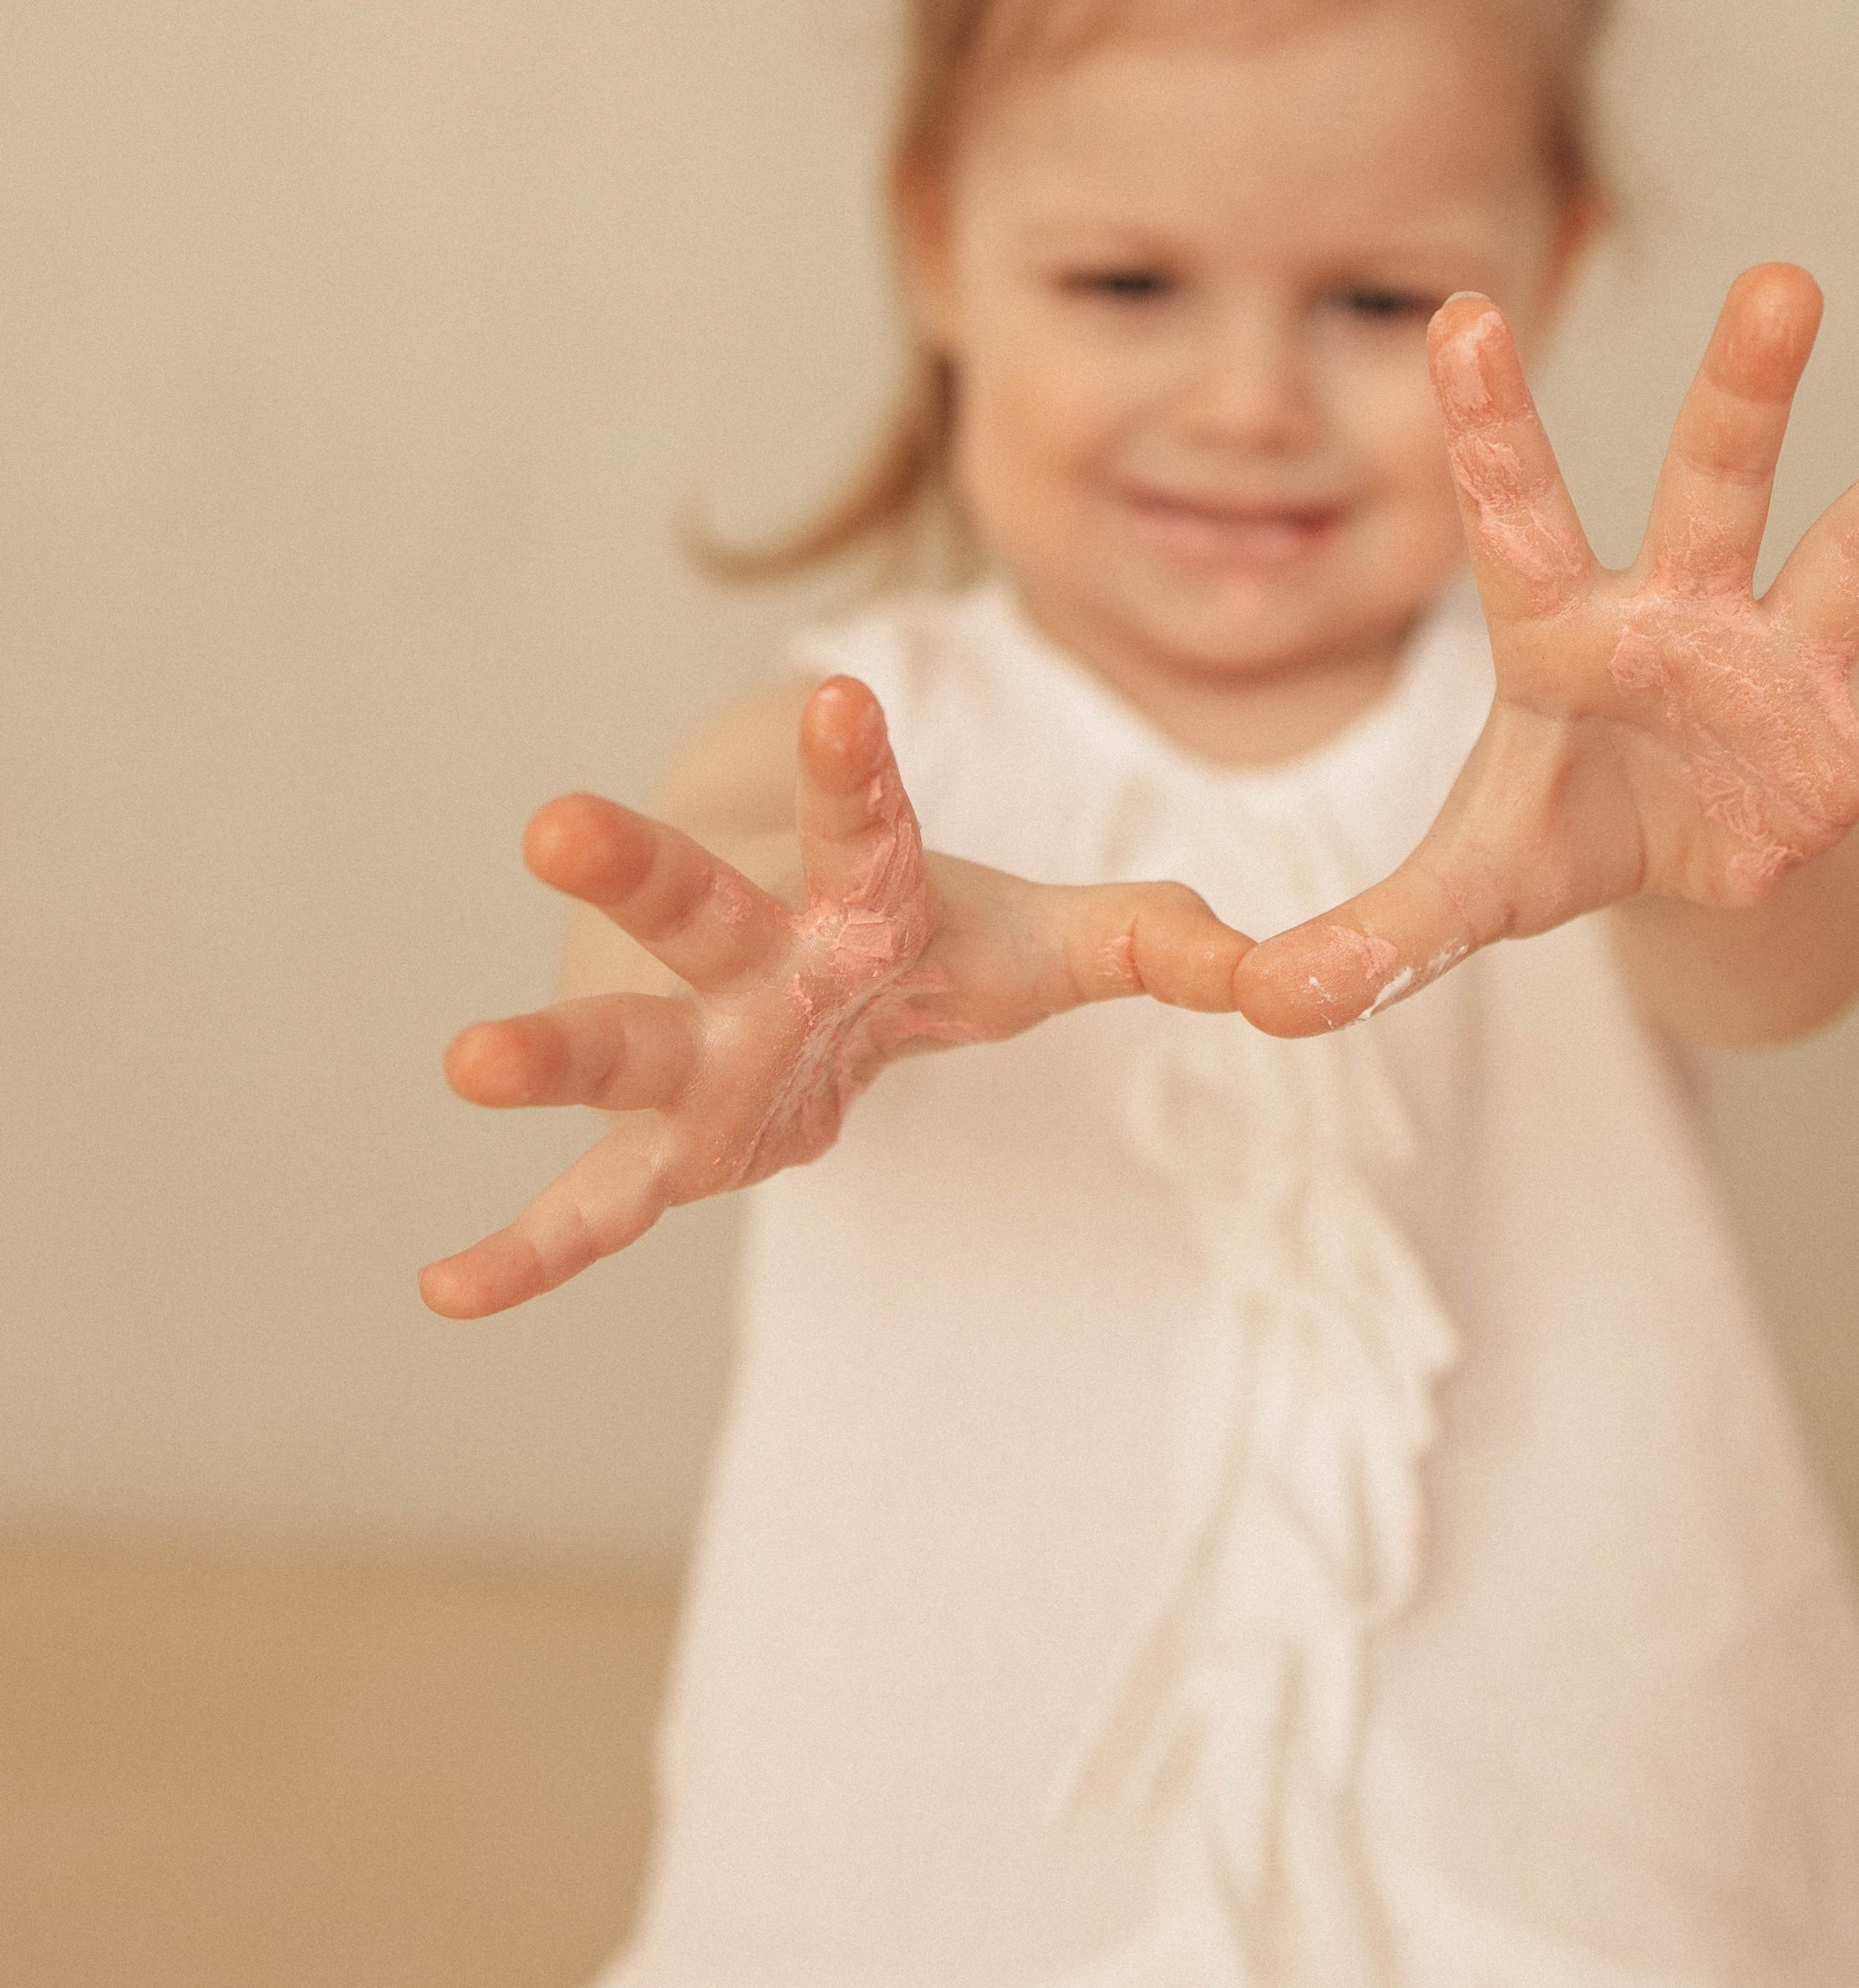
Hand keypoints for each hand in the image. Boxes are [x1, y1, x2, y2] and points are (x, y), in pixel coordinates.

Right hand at [422, 675, 1249, 1315]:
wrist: (779, 955)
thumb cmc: (910, 936)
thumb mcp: (1041, 940)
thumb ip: (1152, 936)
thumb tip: (1284, 966)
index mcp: (859, 894)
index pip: (868, 822)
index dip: (858, 768)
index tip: (845, 697)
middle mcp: (756, 958)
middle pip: (696, 906)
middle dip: (632, 866)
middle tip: (552, 819)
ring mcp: (695, 1052)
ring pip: (619, 1044)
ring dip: (547, 1054)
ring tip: (462, 1058)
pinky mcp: (665, 1147)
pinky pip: (591, 1208)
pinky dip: (525, 1250)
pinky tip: (444, 1291)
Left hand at [1236, 265, 1858, 1035]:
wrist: (1667, 860)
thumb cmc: (1555, 826)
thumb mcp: (1460, 889)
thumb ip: (1370, 936)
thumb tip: (1259, 1005)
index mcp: (1562, 633)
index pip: (1514, 514)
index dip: (1490, 424)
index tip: (1457, 313)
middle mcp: (1680, 619)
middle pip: (1710, 487)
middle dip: (1743, 392)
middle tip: (1781, 281)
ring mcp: (1779, 674)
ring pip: (1846, 566)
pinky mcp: (1853, 754)